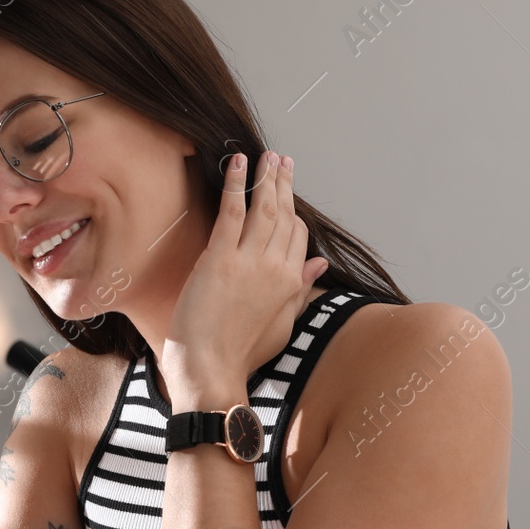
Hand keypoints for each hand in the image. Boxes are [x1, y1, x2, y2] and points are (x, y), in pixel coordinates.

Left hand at [162, 150, 328, 392]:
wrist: (210, 372)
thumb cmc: (239, 356)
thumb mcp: (280, 325)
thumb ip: (299, 291)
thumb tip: (319, 267)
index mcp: (290, 284)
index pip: (298, 236)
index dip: (293, 212)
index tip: (286, 193)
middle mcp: (275, 268)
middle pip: (284, 216)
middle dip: (283, 184)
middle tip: (281, 160)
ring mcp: (248, 262)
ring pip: (263, 209)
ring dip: (265, 178)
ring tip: (264, 155)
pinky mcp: (219, 259)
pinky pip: (232, 213)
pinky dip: (237, 185)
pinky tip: (237, 163)